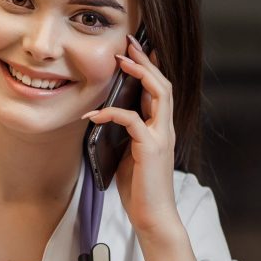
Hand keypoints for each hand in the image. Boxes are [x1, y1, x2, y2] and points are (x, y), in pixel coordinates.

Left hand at [82, 35, 180, 241]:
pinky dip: (112, 113)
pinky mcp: (151, 148)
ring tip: (120, 62)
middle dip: (145, 61)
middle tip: (127, 44)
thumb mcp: (128, 155)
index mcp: (160, 129)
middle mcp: (165, 129)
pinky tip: (94, 114)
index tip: (133, 51)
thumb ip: (124, 135)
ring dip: (139, 74)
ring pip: (159, 93)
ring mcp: (161, 137)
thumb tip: (106, 119)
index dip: (149, 68)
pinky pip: (131, 120)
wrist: (152, 217)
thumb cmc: (139, 189)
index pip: (160, 91)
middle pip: (163, 84)